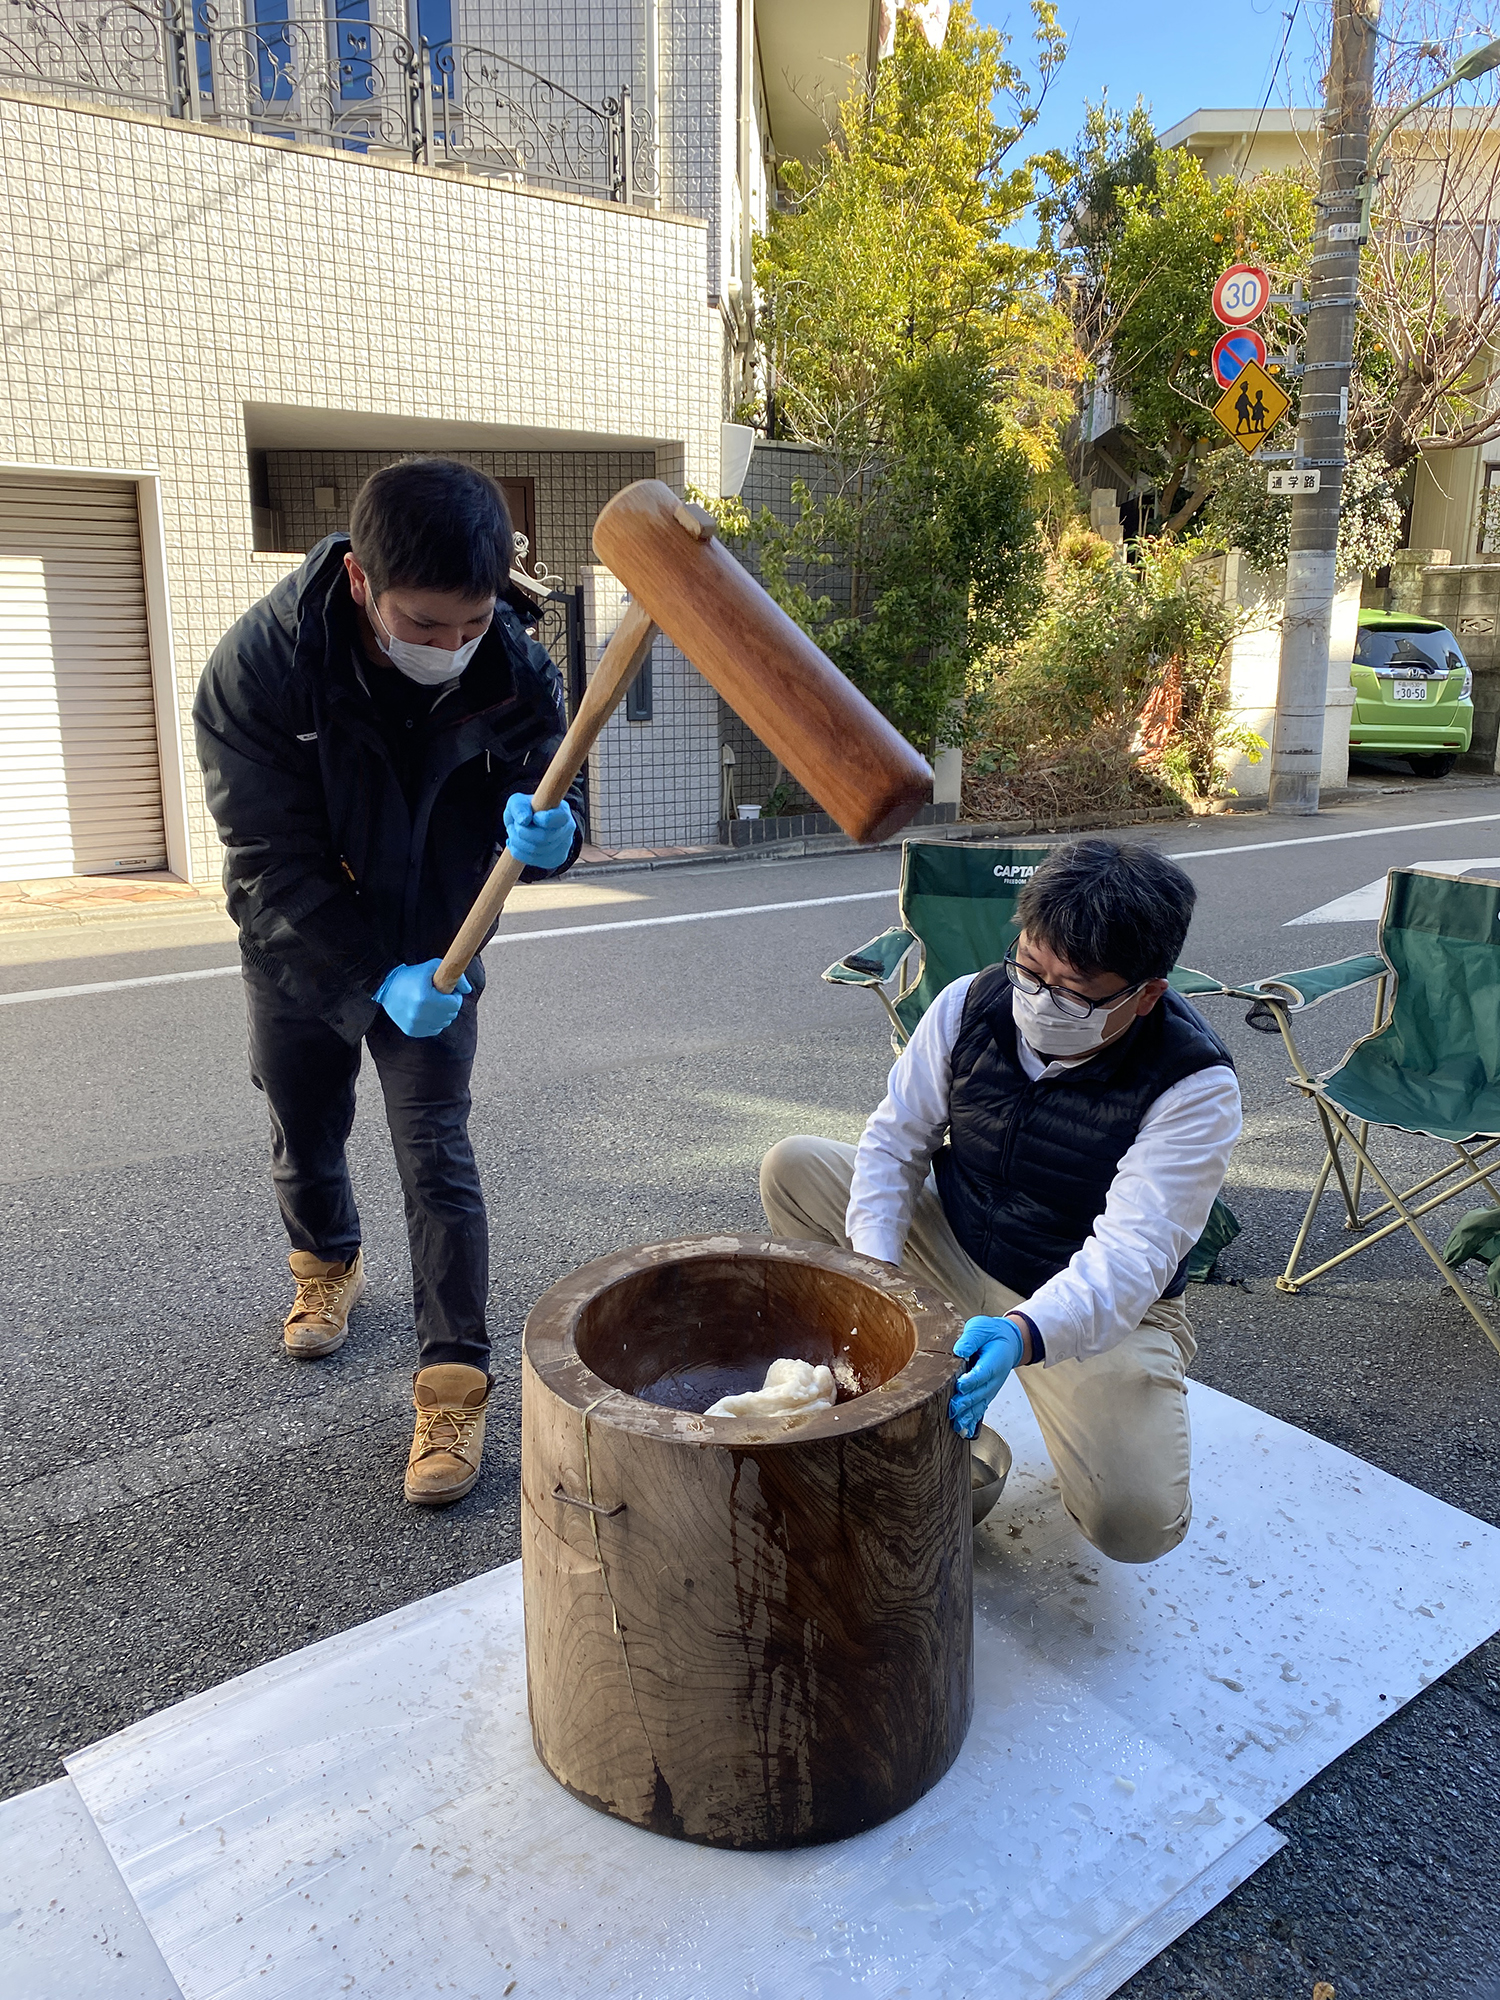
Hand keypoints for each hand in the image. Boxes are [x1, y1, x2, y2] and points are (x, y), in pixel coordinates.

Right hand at [374, 958, 470, 1037]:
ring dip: (443, 1014)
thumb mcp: (433, 967)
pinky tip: (427, 1012)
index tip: (449, 991)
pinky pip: (434, 1030)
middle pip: (451, 1015)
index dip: (455, 997)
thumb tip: (468, 991)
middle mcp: (419, 1014)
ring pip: (444, 1024)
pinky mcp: (411, 1031)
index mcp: (425, 998)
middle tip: (442, 997)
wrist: (386, 986)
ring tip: (434, 1003)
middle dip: (450, 1005)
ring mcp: (415, 1024)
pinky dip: (434, 1022)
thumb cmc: (413, 974)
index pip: (455, 1005)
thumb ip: (455, 976)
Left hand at [504, 792, 575, 870]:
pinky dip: (519, 852)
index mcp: (562, 811)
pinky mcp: (555, 860)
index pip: (558, 818)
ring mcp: (563, 847)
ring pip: (536, 851)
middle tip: (515, 826)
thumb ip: (519, 806)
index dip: (542, 819)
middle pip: (543, 837)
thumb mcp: (519, 802)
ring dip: (517, 842)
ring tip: (514, 833)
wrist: (532, 824)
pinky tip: (517, 844)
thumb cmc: (526, 810)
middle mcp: (567, 829)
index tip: (533, 817)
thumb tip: (523, 820)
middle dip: (522, 832)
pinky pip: (532, 860)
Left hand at [949, 1316, 1025, 1438]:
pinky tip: (965, 1431)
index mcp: (994, 1360)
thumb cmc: (992, 1334)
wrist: (1009, 1342)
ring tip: (957, 1425)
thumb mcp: (981, 1328)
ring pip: (980, 1404)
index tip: (960, 1386)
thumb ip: (971, 1338)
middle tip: (953, 1408)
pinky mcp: (987, 1394)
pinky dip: (973, 1420)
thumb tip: (960, 1350)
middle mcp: (995, 1378)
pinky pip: (981, 1409)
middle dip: (966, 1402)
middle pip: (980, 1392)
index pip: (982, 1372)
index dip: (972, 1380)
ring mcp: (991, 1388)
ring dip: (969, 1415)